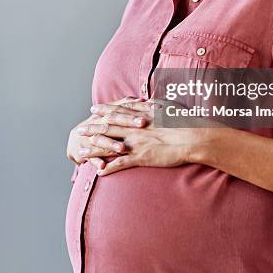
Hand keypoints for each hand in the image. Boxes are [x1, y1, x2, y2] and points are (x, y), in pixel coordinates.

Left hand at [77, 99, 212, 175]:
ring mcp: (136, 142)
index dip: (104, 110)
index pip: (118, 111)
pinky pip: (121, 163)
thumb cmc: (184, 120)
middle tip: (80, 130)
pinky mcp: (141, 157)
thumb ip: (154, 104)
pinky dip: (109, 168)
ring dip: (94, 149)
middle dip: (92, 128)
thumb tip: (148, 99)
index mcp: (141, 114)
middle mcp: (135, 127)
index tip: (94, 109)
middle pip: (108, 127)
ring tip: (81, 153)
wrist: (192, 135)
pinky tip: (99, 173)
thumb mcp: (167, 106)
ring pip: (109, 145)